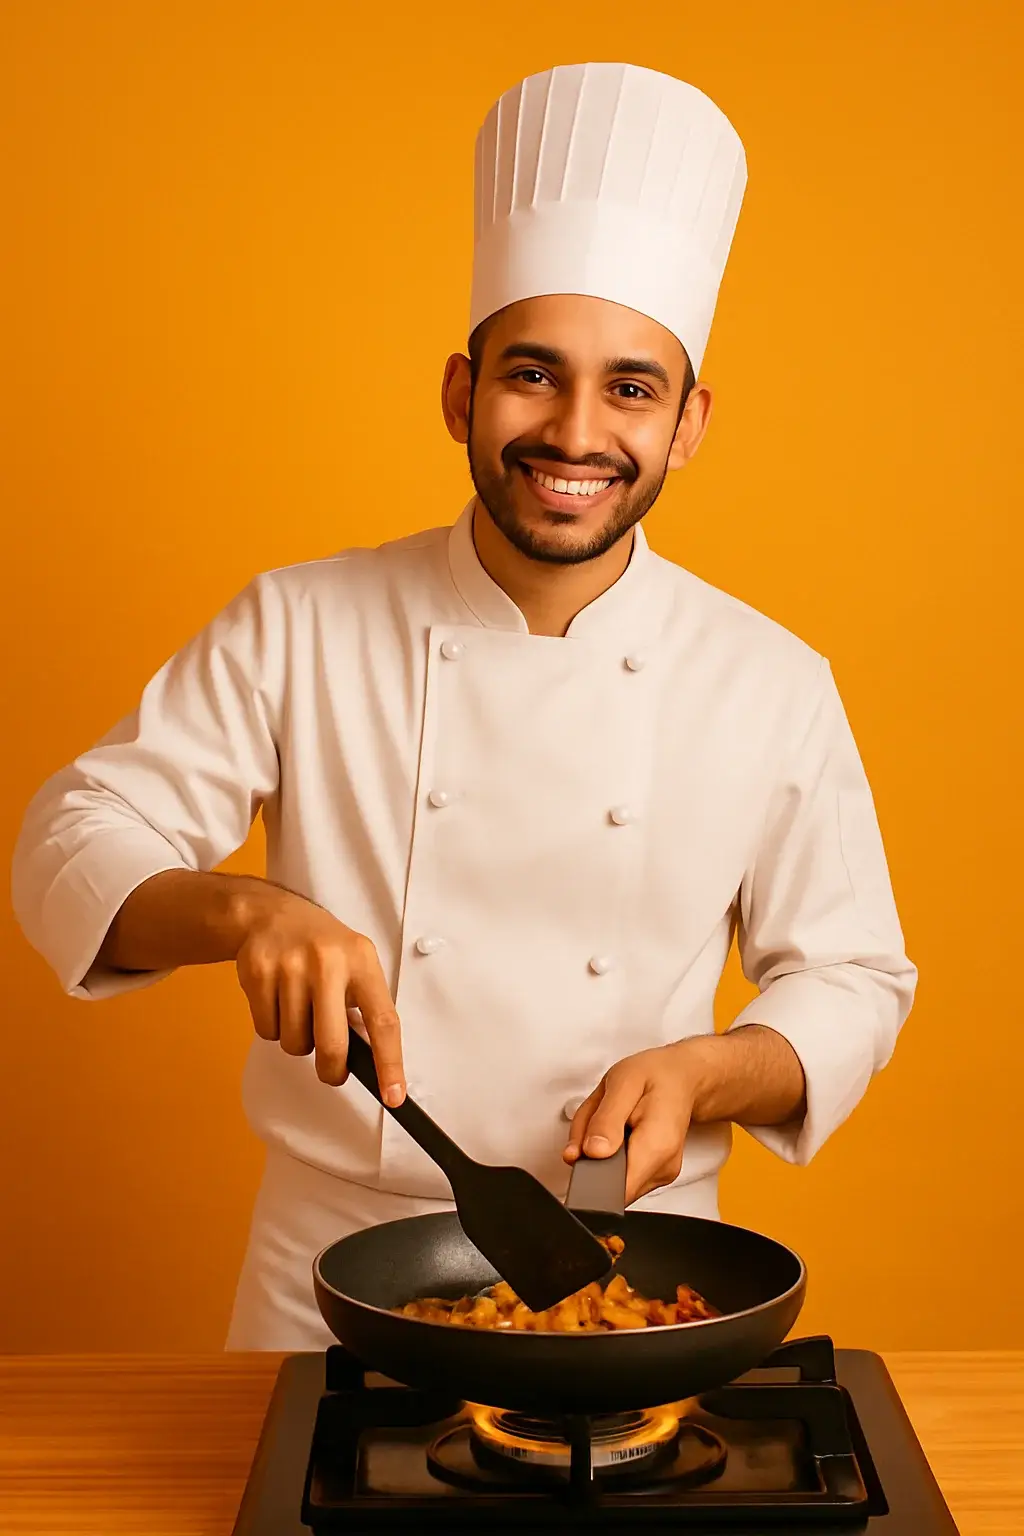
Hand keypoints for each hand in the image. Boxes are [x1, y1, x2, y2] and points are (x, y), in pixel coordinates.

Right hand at [234, 890, 404, 1102]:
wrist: (271, 914)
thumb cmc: (323, 947)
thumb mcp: (354, 963)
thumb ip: (364, 1005)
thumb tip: (373, 1059)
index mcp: (361, 962)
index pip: (383, 1021)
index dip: (389, 1062)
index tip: (393, 1096)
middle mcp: (327, 963)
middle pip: (332, 1044)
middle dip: (331, 1069)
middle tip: (331, 1069)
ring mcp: (290, 967)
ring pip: (295, 1042)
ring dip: (298, 1039)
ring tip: (299, 1009)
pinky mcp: (258, 973)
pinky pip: (266, 1030)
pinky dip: (272, 1026)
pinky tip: (277, 998)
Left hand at [563, 1039, 715, 1204]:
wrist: (680, 1078)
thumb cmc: (656, 1076)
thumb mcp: (623, 1082)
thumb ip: (606, 1120)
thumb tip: (592, 1152)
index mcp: (657, 1146)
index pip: (617, 1190)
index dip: (590, 1174)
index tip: (583, 1149)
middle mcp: (662, 1167)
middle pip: (607, 1182)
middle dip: (590, 1153)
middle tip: (599, 1119)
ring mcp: (659, 1175)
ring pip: (608, 1178)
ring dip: (597, 1152)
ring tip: (611, 1121)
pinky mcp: (652, 1176)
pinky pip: (617, 1173)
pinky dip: (607, 1153)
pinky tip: (617, 1131)